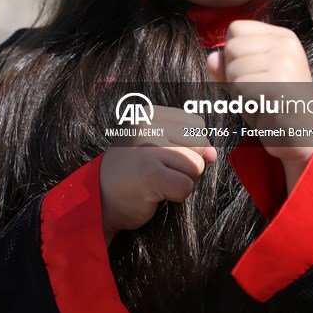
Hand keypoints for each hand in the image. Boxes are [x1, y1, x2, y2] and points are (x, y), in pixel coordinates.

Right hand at [99, 106, 216, 244]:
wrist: (99, 199)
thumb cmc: (133, 171)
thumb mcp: (159, 147)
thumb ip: (188, 144)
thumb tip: (213, 155)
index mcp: (151, 113)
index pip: (196, 124)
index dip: (190, 145)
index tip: (164, 156)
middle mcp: (149, 125)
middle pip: (199, 144)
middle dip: (188, 164)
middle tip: (160, 170)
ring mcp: (149, 148)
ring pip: (196, 166)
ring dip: (182, 180)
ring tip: (158, 181)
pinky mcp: (151, 174)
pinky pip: (186, 186)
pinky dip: (177, 196)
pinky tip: (156, 193)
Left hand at [206, 20, 312, 185]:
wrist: (302, 138)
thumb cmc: (273, 107)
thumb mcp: (248, 80)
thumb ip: (227, 66)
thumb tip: (212, 58)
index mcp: (282, 37)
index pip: (236, 28)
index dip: (233, 55)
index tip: (254, 74)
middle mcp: (286, 44)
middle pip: (231, 48)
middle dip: (234, 75)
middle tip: (259, 92)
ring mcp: (285, 61)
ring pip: (233, 69)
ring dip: (240, 92)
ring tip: (263, 101)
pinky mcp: (280, 82)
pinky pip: (240, 88)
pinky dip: (246, 103)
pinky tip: (265, 109)